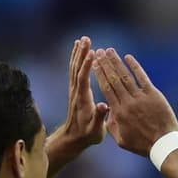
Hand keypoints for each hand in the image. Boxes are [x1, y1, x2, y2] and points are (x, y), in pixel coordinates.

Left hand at [46, 37, 108, 177]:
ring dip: (78, 53)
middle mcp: (76, 92)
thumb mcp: (96, 130)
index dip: (86, 66)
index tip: (91, 52)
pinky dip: (76, 60)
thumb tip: (103, 105)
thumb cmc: (88, 135)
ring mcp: (74, 90)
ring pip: (74, 68)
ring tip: (82, 40)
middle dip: (81, 53)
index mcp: (82, 99)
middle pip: (77, 69)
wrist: (74, 138)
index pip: (83, 79)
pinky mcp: (75, 90)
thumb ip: (99, 117)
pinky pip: (75, 71)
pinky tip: (79, 51)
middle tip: (86, 39)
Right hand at [92, 48, 177, 156]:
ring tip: (109, 51)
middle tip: (98, 52)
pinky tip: (128, 57)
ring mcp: (141, 98)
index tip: (94, 64)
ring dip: (116, 62)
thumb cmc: (142, 144)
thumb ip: (111, 125)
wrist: (163, 144)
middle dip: (105, 64)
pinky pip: (142, 78)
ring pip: (125, 76)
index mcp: (118, 113)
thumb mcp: (121, 140)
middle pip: (113, 79)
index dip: (99, 74)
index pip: (106, 89)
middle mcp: (128, 103)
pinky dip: (135, 66)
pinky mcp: (153, 95)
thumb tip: (106, 111)